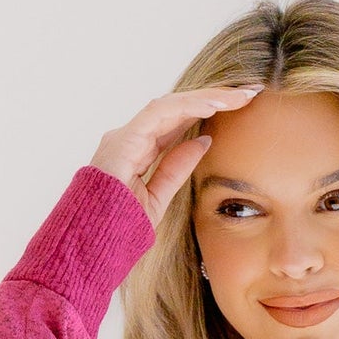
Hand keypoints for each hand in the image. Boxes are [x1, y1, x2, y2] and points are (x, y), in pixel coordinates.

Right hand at [88, 84, 262, 228]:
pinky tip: (215, 104)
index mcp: (136, 152)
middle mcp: (129, 138)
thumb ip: (176, 168)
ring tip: (239, 96)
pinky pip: (160, 114)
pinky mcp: (124, 140)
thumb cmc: (117, 229)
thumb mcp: (157, 198)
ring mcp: (124, 137)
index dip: (208, 113)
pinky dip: (189, 106)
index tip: (241, 108)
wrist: (89, 245)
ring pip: (171, 105)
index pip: (177, 123)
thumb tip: (203, 141)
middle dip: (213, 99)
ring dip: (207, 98)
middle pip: (177, 110)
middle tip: (248, 93)